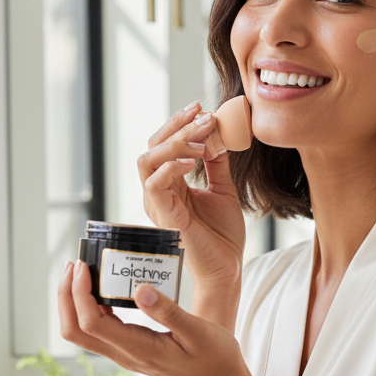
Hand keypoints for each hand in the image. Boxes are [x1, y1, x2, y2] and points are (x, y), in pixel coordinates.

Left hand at [58, 260, 247, 375]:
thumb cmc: (214, 357)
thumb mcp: (198, 331)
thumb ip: (168, 311)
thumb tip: (140, 289)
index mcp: (138, 349)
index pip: (91, 323)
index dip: (79, 294)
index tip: (83, 266)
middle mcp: (124, 354)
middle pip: (74, 330)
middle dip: (65, 297)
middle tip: (73, 264)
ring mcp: (125, 354)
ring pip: (81, 331)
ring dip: (73, 302)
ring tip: (81, 271)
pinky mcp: (129, 349)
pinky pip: (97, 329)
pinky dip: (88, 306)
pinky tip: (101, 287)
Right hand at [137, 102, 245, 291]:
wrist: (228, 267)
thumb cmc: (223, 235)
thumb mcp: (223, 189)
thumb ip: (216, 162)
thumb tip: (217, 132)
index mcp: (170, 184)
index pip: (164, 145)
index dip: (180, 123)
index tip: (202, 108)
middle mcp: (158, 192)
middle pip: (152, 146)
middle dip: (177, 126)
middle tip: (203, 115)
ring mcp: (158, 204)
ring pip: (147, 160)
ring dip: (175, 143)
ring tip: (202, 140)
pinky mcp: (164, 216)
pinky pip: (154, 184)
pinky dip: (171, 165)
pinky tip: (194, 160)